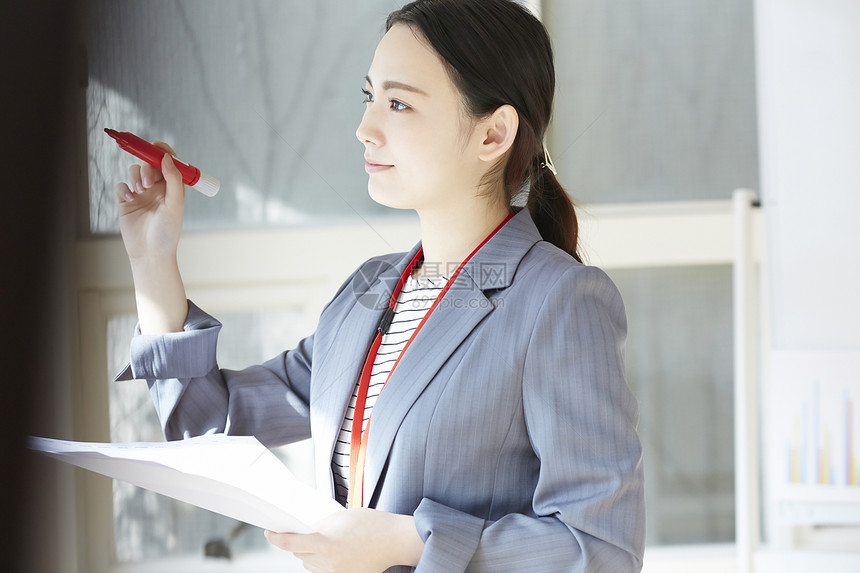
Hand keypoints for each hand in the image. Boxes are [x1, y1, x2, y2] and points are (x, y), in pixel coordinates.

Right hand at [115, 142, 188, 332]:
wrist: (150, 253)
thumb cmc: (167, 231)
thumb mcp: (175, 204)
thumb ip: (173, 179)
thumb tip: (168, 157)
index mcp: (172, 187)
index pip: (167, 162)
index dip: (162, 151)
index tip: (155, 146)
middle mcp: (156, 188)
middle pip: (148, 163)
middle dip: (147, 166)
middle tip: (148, 182)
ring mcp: (140, 194)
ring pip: (133, 171)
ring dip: (135, 176)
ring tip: (140, 192)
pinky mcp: (126, 202)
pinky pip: (121, 185)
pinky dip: (124, 189)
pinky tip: (130, 200)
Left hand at [264, 508, 423, 572]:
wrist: (394, 540)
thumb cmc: (371, 524)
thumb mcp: (341, 516)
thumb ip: (321, 525)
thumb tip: (307, 532)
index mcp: (325, 543)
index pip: (291, 543)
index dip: (276, 539)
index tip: (270, 534)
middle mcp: (328, 562)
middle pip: (299, 555)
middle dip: (298, 544)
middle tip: (302, 532)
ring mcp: (336, 572)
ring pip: (310, 565)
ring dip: (310, 554)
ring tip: (324, 541)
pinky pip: (323, 570)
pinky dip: (322, 561)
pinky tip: (334, 551)